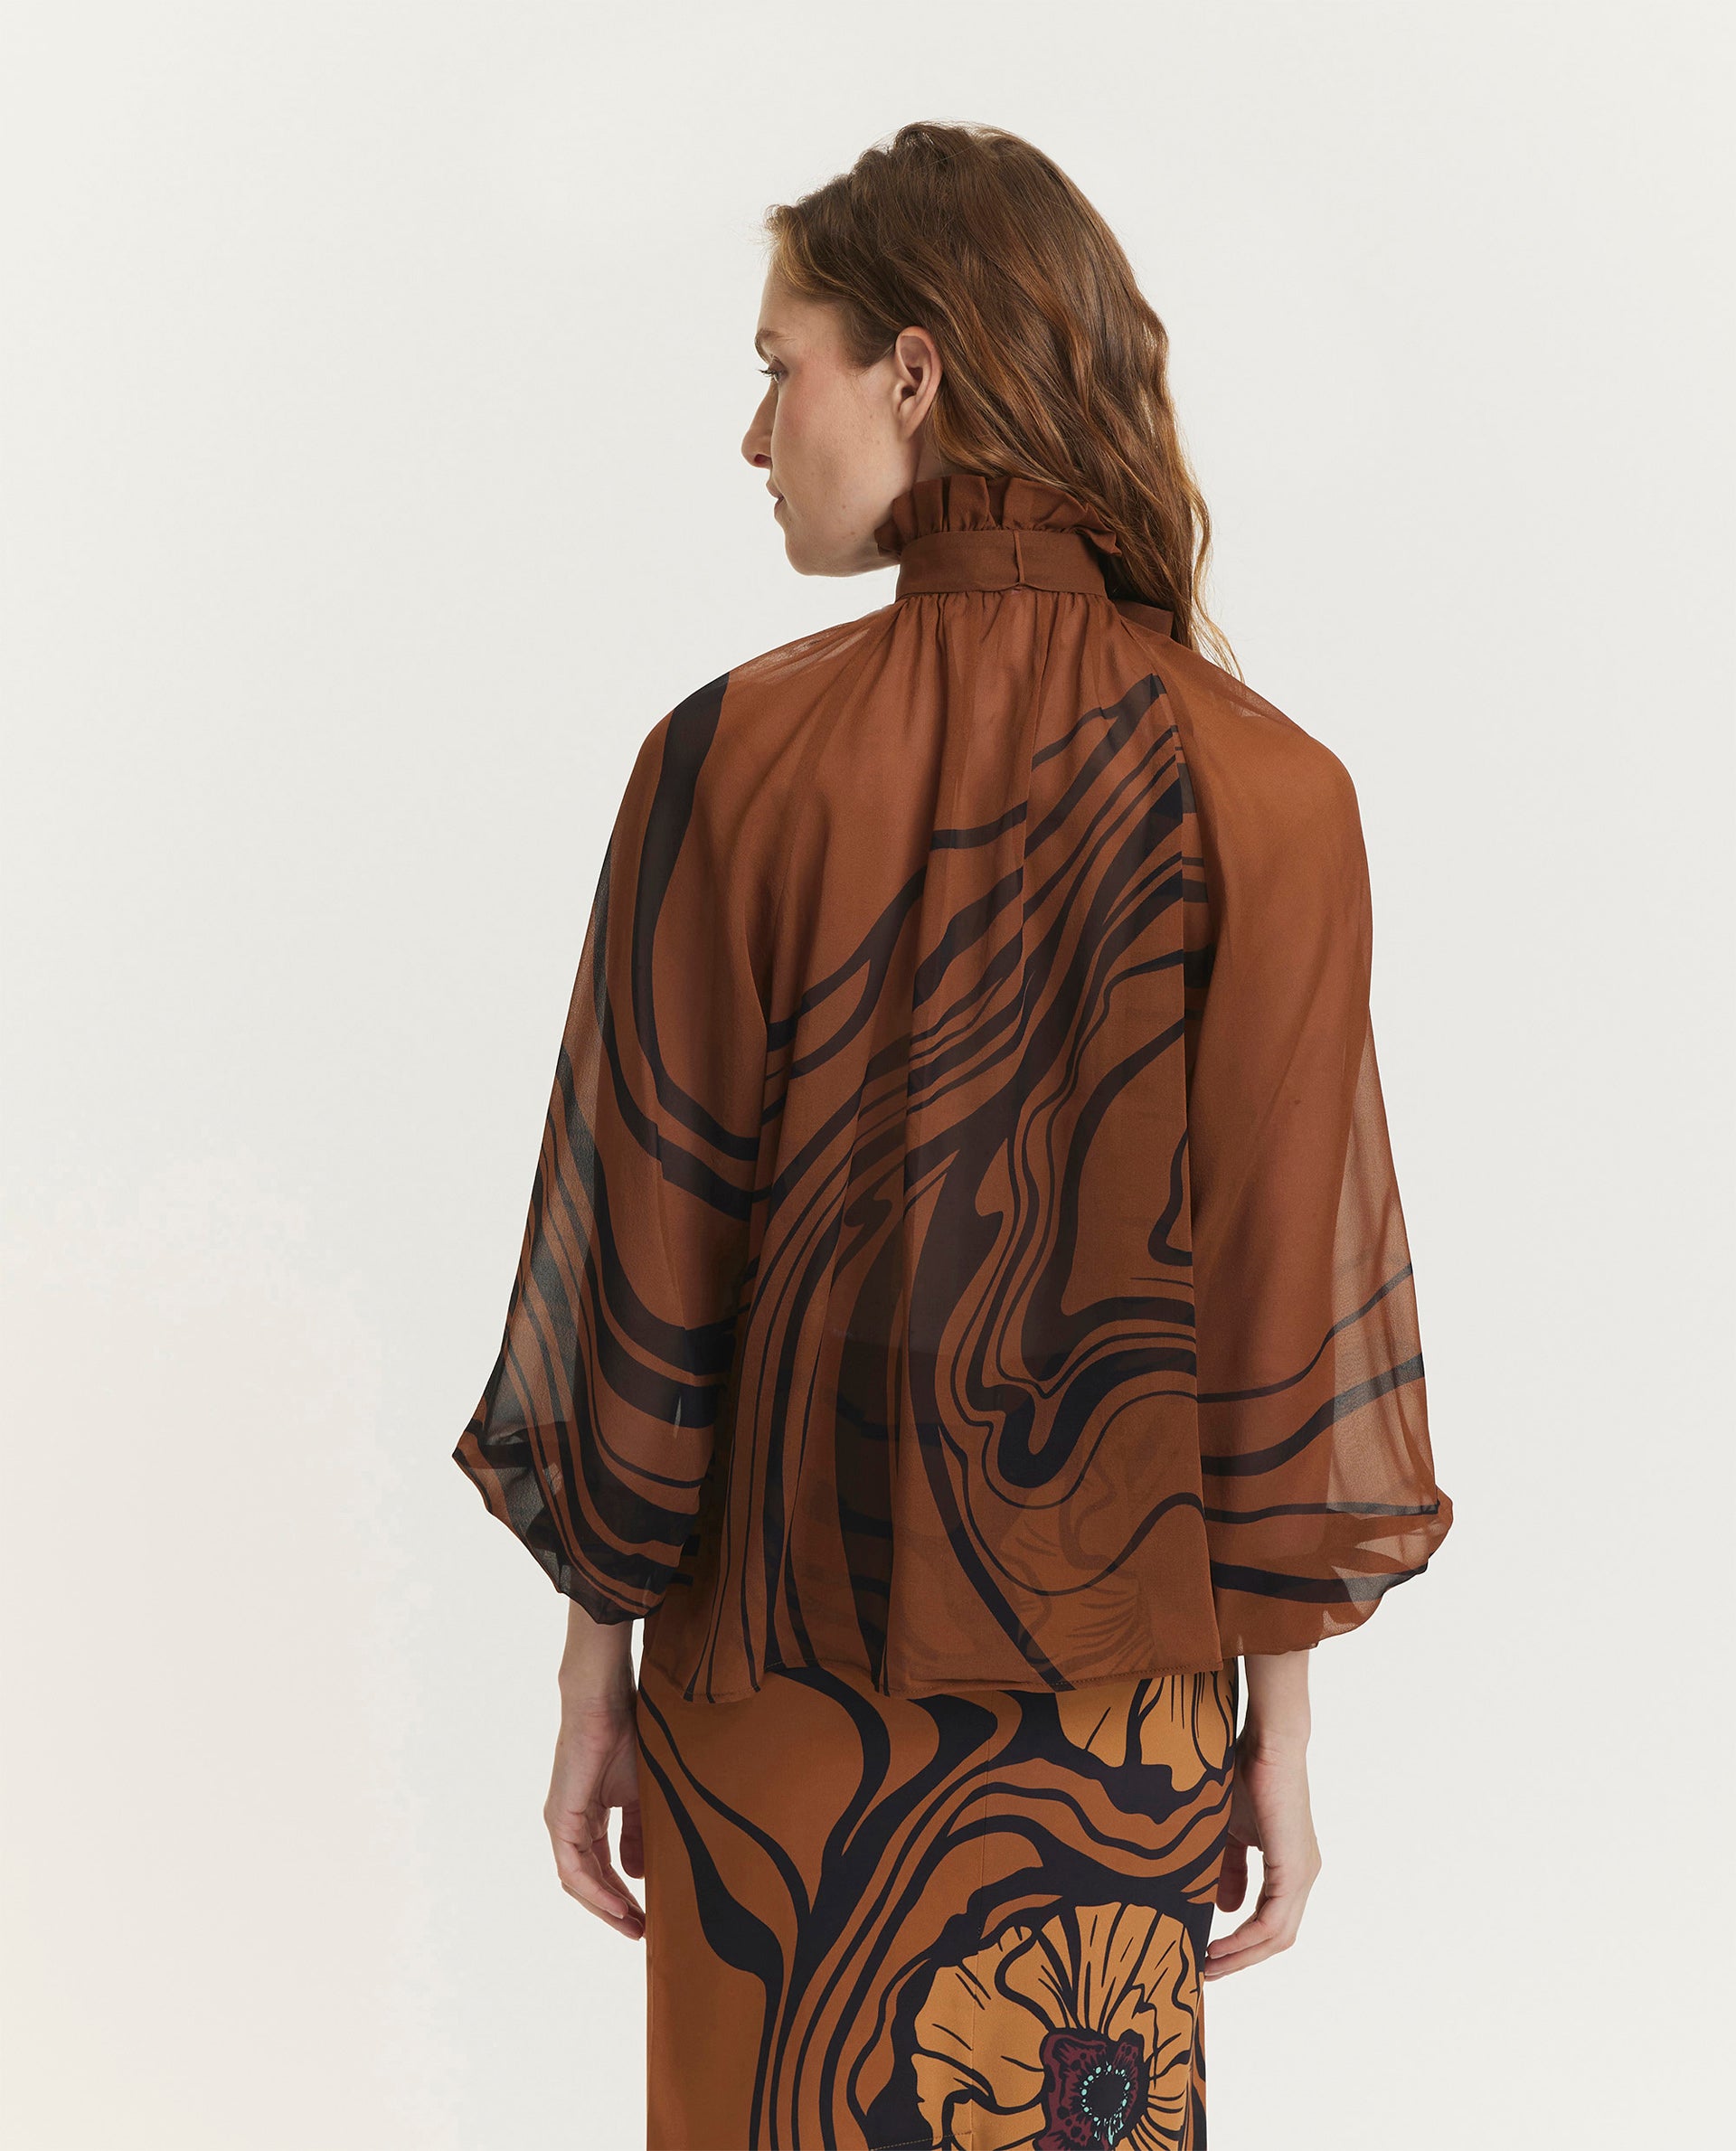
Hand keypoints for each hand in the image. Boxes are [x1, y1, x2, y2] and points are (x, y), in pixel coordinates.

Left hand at [545, 1692, 645, 1940]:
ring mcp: (561, 1824)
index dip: (623, 1895)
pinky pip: (574, 1868)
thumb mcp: (638, 1796)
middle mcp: (568, 1825)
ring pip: (578, 1882)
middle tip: (643, 1932)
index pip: (601, 1869)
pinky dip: (596, 1891)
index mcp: (586, 1818)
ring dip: (605, 1907)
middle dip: (615, 1909)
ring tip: (634, 1925)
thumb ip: (635, 1834)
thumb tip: (638, 1874)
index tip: (648, 1915)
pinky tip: (618, 1905)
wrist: (605, 1703)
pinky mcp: (561, 1819)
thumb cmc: (625, 1737)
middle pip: (588, 1882)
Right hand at [1203, 1729, 1320, 1978]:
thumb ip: (1230, 1870)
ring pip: (1277, 1935)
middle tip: (1206, 1972)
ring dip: (1241, 1955)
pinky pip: (1272, 1920)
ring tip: (1208, 1964)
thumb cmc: (1247, 1775)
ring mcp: (1302, 1875)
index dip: (1242, 1944)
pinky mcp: (1294, 1869)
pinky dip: (1245, 1938)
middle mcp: (1303, 1876)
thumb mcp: (1231, 1831)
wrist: (1266, 1743)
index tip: (1209, 1955)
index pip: (1271, 1921)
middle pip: (1277, 1938)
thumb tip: (1225, 1910)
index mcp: (1291, 1867)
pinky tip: (1220, 1944)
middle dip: (1241, 1959)